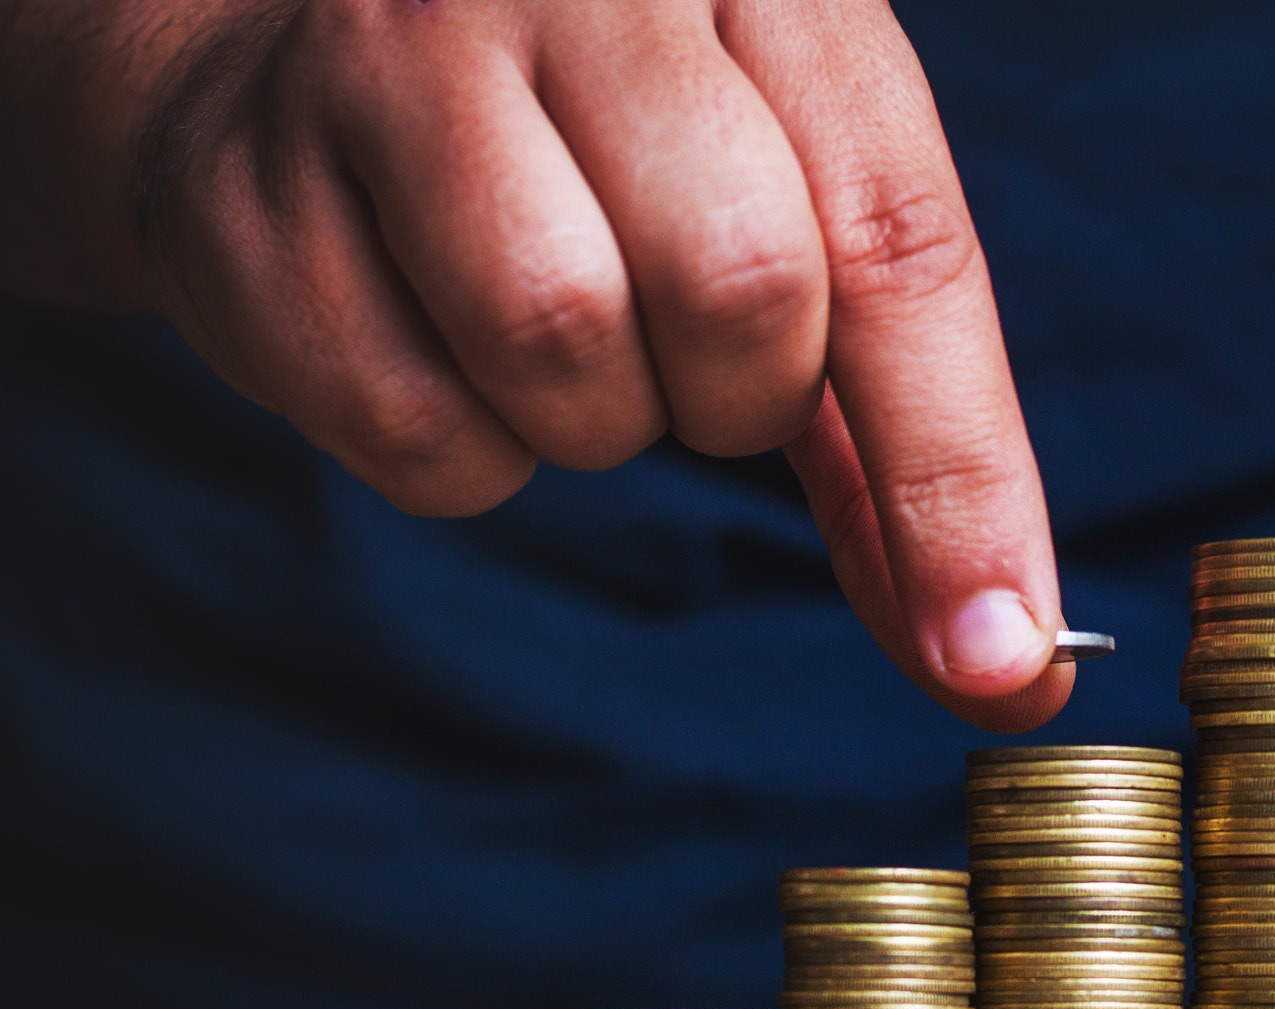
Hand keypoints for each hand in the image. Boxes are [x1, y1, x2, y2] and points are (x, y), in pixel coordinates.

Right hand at [3, 0, 1069, 730]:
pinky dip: (465, 448)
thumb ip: (900, 435)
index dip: (961, 473)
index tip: (1001, 659)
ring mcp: (397, 52)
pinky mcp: (254, 182)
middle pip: (742, 292)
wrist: (288, 81)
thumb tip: (1000, 662)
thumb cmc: (601, 166)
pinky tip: (433, 340)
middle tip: (681, 351)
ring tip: (556, 324)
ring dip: (595, 417)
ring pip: (568, 345)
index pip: (903, 240)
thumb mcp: (791, 220)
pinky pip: (421, 431)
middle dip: (739, 398)